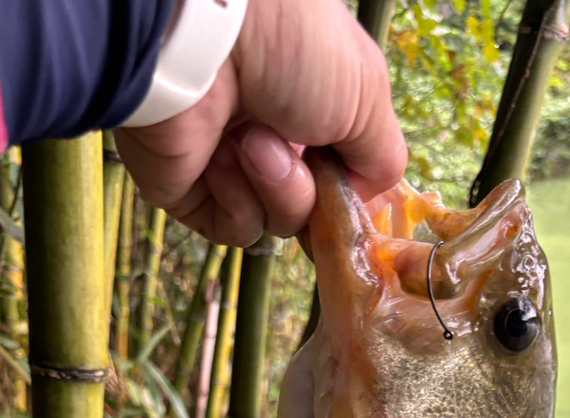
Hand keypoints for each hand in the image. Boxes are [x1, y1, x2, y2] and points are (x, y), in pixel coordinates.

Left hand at [115, 0, 406, 244]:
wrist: (204, 35)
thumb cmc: (294, 45)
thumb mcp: (367, 95)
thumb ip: (381, 158)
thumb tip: (367, 199)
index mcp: (312, 105)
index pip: (339, 174)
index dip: (349, 191)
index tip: (352, 192)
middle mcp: (270, 133)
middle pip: (313, 207)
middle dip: (315, 191)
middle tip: (302, 154)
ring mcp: (227, 164)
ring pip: (278, 222)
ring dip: (278, 189)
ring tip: (254, 141)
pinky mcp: (188, 190)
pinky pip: (236, 229)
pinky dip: (239, 204)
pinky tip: (224, 160)